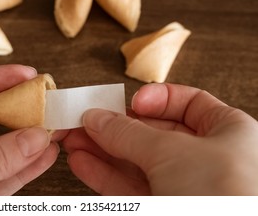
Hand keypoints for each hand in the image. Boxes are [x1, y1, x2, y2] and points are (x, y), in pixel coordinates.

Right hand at [63, 83, 257, 194]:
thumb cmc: (224, 196)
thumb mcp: (171, 151)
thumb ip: (129, 132)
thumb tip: (97, 118)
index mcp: (228, 133)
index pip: (190, 103)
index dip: (159, 98)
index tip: (132, 101)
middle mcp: (208, 159)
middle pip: (154, 132)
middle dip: (117, 126)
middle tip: (86, 120)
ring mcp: (184, 186)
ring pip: (137, 161)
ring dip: (102, 150)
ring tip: (74, 140)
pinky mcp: (163, 208)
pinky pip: (130, 187)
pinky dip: (104, 174)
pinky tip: (82, 162)